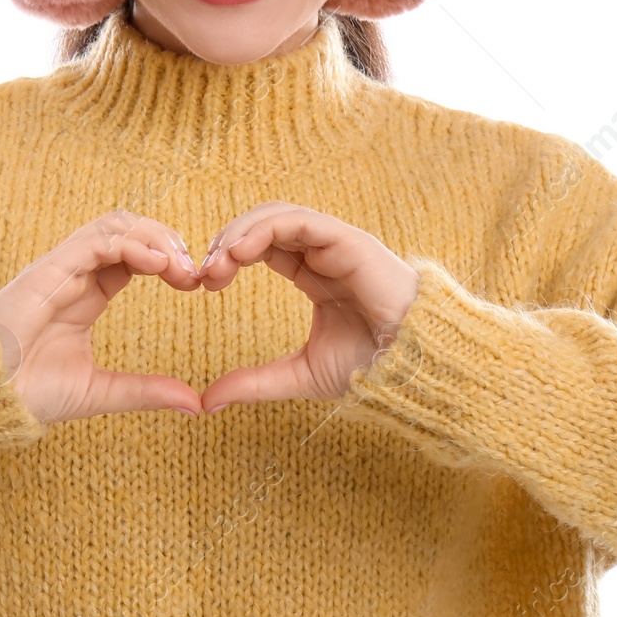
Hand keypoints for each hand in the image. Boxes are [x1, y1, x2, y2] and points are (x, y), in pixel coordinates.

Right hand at [0, 210, 205, 424]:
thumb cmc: (27, 394)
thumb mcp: (100, 391)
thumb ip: (146, 391)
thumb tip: (195, 405)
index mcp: (87, 295)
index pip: (134, 255)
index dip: (168, 260)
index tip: (196, 285)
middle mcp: (75, 275)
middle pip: (128, 229)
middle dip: (166, 240)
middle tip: (193, 271)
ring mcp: (60, 269)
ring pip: (113, 225)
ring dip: (153, 236)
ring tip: (179, 265)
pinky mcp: (48, 270)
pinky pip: (95, 240)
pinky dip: (131, 244)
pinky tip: (157, 265)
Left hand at [196, 202, 419, 411]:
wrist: (412, 369)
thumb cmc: (370, 368)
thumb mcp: (300, 374)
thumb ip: (254, 382)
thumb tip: (207, 402)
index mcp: (315, 274)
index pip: (263, 246)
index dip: (229, 256)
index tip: (204, 283)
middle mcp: (324, 253)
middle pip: (264, 224)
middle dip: (228, 241)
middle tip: (204, 273)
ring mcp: (337, 244)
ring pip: (278, 215)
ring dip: (241, 232)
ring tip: (217, 262)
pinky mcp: (349, 242)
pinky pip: (300, 221)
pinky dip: (264, 229)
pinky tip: (240, 252)